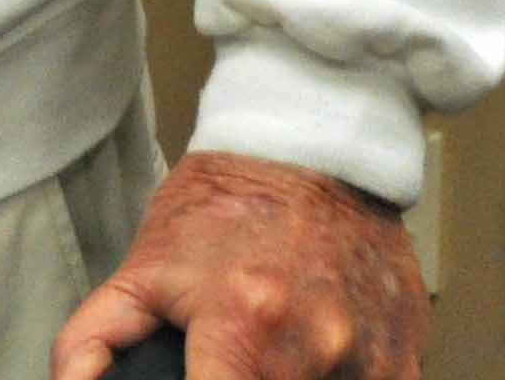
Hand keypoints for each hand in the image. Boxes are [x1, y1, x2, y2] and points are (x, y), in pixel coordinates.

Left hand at [52, 151, 428, 379]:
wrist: (312, 145)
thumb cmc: (226, 203)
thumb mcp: (145, 263)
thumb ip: (97, 337)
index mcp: (244, 326)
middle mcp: (315, 347)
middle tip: (228, 360)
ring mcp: (370, 359)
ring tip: (270, 351)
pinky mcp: (406, 359)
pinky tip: (315, 356)